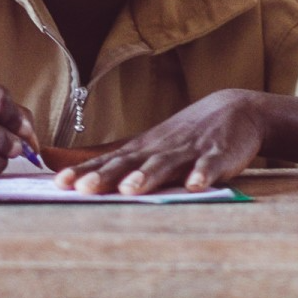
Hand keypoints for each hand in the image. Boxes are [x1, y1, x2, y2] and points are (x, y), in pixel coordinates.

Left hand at [54, 88, 264, 194]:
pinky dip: (203, 174)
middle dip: (107, 176)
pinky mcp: (219, 154)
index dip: (85, 172)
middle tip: (85, 189)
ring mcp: (190, 151)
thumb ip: (117, 159)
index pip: (108, 162)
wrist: (236, 109)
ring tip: (130, 188)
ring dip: (148, 175)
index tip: (60, 184)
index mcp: (143, 150)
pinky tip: (195, 185)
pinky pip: (210, 165)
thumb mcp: (149, 145)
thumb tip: (72, 169)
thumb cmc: (185, 135)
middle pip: (131, 163)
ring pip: (166, 164)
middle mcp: (161, 149)